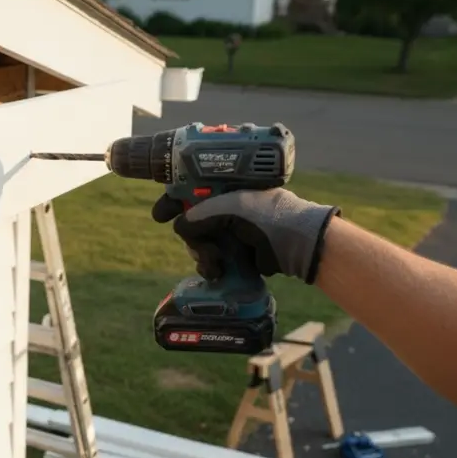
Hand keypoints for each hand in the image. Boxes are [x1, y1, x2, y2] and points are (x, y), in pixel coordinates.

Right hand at [151, 188, 340, 283]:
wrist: (297, 244)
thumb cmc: (267, 216)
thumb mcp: (230, 208)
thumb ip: (198, 215)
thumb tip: (178, 225)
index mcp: (227, 187)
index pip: (191, 189)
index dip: (173, 200)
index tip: (159, 214)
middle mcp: (228, 206)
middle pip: (191, 220)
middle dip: (191, 236)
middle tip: (197, 247)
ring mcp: (232, 231)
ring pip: (199, 242)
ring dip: (201, 254)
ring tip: (214, 263)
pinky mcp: (236, 253)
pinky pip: (211, 259)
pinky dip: (209, 266)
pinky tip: (216, 271)